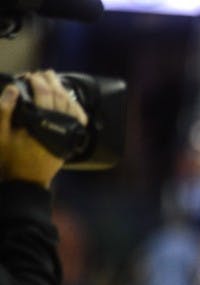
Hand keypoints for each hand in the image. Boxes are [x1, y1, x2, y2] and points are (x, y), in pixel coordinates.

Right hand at [0, 70, 87, 187]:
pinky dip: (75, 107)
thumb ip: (4, 110)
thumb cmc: (11, 159)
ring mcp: (67, 133)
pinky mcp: (70, 140)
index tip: (29, 75)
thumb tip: (12, 89)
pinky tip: (69, 100)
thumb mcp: (0, 134)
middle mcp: (58, 126)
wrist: (27, 181)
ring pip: (70, 105)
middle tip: (42, 73)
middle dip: (51, 81)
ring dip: (62, 90)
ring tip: (53, 81)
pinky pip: (78, 120)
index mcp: (41, 123)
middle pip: (59, 96)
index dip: (37, 81)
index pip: (44, 94)